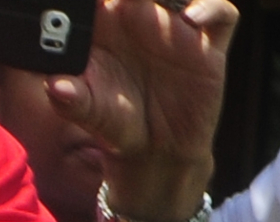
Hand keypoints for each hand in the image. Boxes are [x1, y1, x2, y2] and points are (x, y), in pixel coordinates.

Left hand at [58, 0, 234, 215]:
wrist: (158, 149)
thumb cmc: (115, 122)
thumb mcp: (89, 113)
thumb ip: (70, 98)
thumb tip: (57, 88)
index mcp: (104, 20)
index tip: (100, 0)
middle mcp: (140, 16)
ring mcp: (175, 29)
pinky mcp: (208, 47)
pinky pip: (222, 15)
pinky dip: (212, 9)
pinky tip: (192, 20)